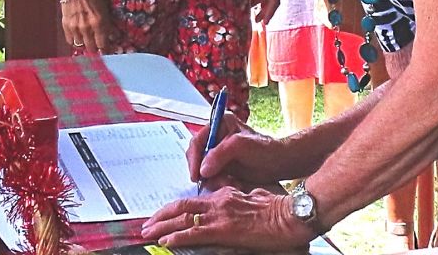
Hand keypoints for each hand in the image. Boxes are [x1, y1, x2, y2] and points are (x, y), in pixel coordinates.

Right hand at [59, 0, 116, 53]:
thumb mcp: (105, 8)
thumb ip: (108, 24)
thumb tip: (113, 36)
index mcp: (98, 23)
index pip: (103, 44)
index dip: (105, 49)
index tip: (107, 50)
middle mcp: (86, 27)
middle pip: (91, 48)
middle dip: (96, 48)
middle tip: (98, 47)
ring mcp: (75, 27)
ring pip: (81, 46)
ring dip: (85, 45)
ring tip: (88, 42)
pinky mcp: (65, 25)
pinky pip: (70, 41)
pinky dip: (75, 41)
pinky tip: (79, 38)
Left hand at [142, 187, 314, 250]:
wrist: (291, 214)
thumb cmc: (279, 210)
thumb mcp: (255, 200)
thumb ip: (241, 202)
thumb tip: (236, 207)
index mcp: (226, 195)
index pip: (193, 200)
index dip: (174, 208)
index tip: (163, 216)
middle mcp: (219, 201)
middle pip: (181, 206)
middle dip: (161, 216)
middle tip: (146, 225)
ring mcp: (220, 215)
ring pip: (183, 218)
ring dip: (162, 226)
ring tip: (148, 233)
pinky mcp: (224, 229)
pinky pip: (194, 233)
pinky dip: (178, 237)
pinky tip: (166, 242)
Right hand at [188, 111, 288, 185]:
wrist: (278, 163)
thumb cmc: (263, 148)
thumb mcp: (240, 146)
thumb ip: (219, 154)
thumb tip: (202, 169)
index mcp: (219, 124)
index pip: (198, 140)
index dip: (194, 158)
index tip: (196, 174)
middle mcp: (216, 138)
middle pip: (197, 156)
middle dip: (202, 171)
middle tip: (207, 183)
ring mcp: (219, 154)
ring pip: (203, 170)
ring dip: (213, 179)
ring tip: (229, 182)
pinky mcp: (223, 167)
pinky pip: (212, 178)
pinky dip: (219, 183)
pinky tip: (233, 183)